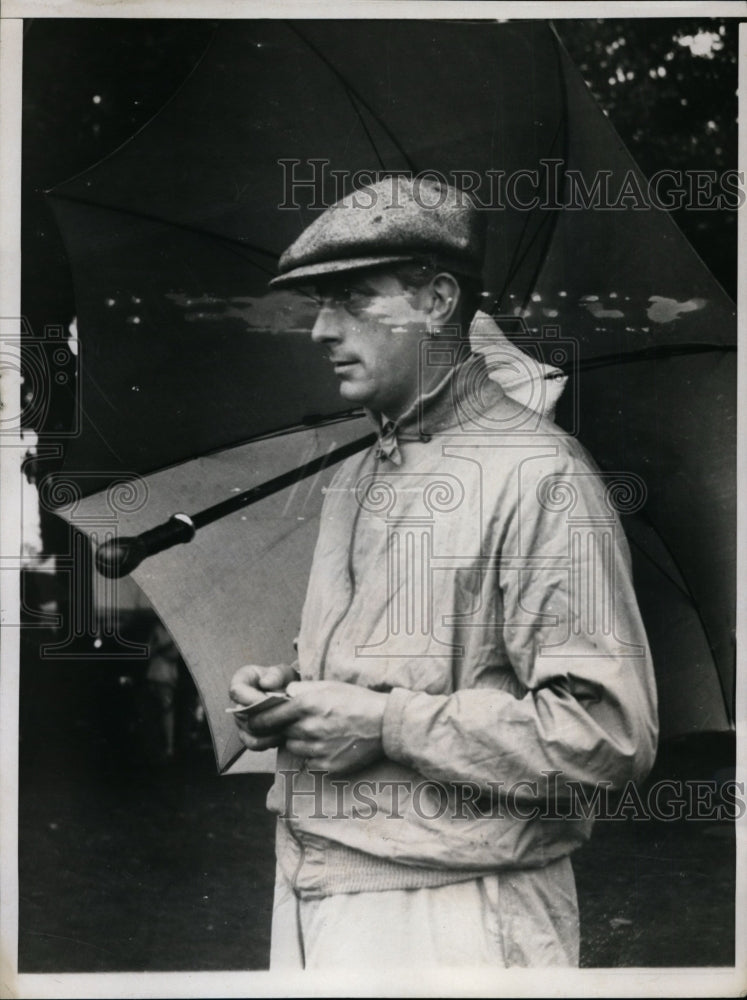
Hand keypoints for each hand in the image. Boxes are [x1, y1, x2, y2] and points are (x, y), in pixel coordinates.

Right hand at [228, 663, 296, 751]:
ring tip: (285, 725)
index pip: (237, 691)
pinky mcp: (250, 736)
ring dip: (267, 729)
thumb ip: (276, 675)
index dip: (251, 698)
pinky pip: (254, 743)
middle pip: (242, 714)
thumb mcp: (284, 673)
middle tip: (282, 715)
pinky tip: (282, 735)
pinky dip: (269, 741)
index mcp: (243, 681)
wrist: (292, 696)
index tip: (269, 699)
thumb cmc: (286, 681)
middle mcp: (238, 702)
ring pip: (248, 731)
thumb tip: (266, 683)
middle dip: (263, 715)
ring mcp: (242, 720)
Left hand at [249, 680, 387, 773]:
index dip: (258, 721)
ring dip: (301, 742)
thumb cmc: (356, 700)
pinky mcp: (327, 765)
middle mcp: (309, 727)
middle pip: (282, 733)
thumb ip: (300, 690)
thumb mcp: (328, 686)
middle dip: (286, 729)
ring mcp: (318, 749)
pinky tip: (330, 744)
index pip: (269, 717)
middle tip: (304, 723)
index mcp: (307, 704)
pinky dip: (314, 755)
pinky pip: (310, 762)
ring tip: (321, 732)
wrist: (384, 723)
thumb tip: (279, 695)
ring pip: (294, 748)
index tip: (253, 723)